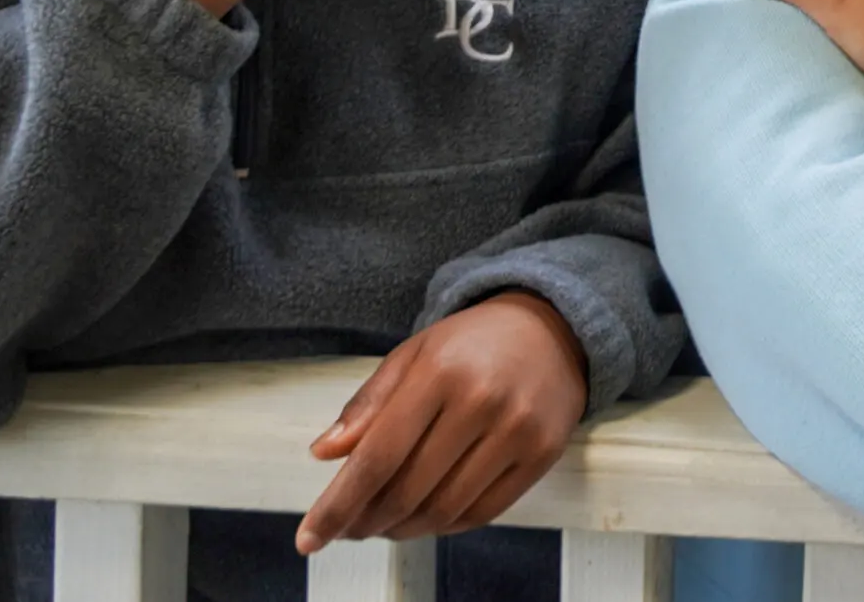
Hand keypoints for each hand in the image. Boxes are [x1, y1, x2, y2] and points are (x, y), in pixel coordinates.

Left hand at [296, 292, 588, 552]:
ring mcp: (518, 430)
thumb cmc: (473, 342)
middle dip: (367, 521)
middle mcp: (482, 401)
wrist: (552, 328)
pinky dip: (446, 525)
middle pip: (408, 490)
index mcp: (440, 370)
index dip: (339, 504)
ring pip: (444, 509)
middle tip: (349, 528)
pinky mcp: (543, 453)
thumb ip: (367, 404)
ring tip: (385, 524)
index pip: (377, 456)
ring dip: (404, 529)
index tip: (310, 537)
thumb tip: (324, 453)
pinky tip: (427, 517)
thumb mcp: (413, 354)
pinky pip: (484, 512)